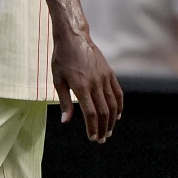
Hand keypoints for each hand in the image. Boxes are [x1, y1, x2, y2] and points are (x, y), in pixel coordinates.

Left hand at [52, 25, 123, 142]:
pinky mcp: (109, 73)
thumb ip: (64, 102)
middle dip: (103, 128)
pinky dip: (119, 105)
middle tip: (102, 139)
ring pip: (113, 104)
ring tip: (109, 131)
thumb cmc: (62, 59)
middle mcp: (95, 83)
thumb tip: (66, 121)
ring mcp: (104, 78)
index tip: (93, 138)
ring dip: (112, 120)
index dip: (93, 128)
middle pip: (104, 112)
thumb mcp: (58, 80)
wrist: (74, 38)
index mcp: (81, 87)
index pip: (91, 113)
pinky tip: (118, 115)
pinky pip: (118, 92)